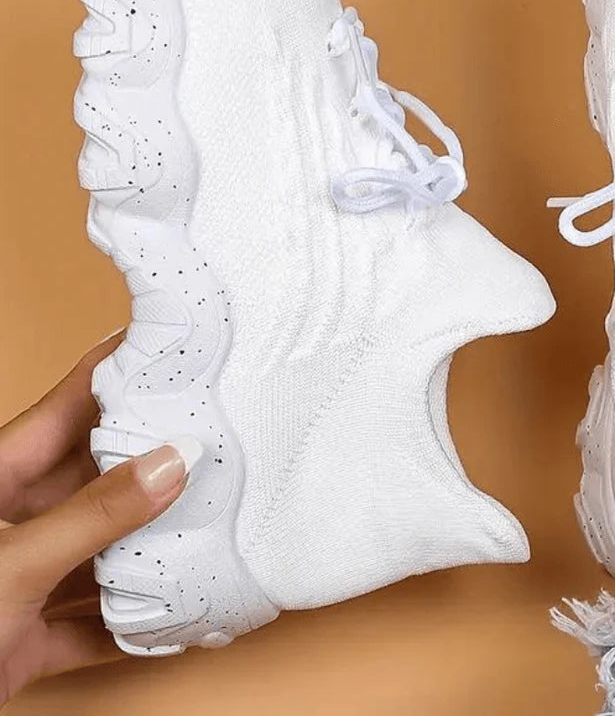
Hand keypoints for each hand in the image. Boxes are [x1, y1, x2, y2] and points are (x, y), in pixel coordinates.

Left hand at [0, 333, 195, 701]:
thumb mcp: (10, 565)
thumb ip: (92, 516)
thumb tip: (172, 464)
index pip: (67, 407)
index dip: (120, 373)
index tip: (177, 349)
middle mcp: (8, 523)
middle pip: (94, 478)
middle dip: (155, 463)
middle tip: (218, 438)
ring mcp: (16, 582)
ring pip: (98, 550)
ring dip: (150, 548)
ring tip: (216, 521)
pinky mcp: (21, 640)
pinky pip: (90, 621)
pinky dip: (132, 624)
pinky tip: (179, 619)